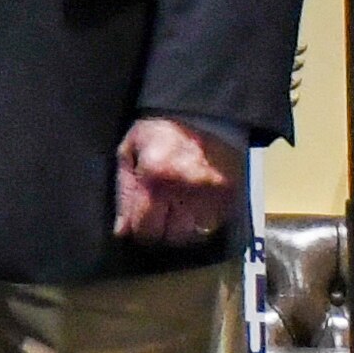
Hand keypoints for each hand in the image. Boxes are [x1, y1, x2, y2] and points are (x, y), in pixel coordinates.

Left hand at [112, 116, 240, 246]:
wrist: (203, 114)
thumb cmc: (159, 131)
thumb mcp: (129, 151)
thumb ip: (124, 192)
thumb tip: (123, 230)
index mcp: (156, 178)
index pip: (146, 230)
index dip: (138, 231)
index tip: (137, 223)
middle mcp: (186, 190)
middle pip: (170, 238)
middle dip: (159, 231)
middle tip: (156, 216)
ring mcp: (212, 195)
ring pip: (193, 237)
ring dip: (182, 230)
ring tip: (175, 211)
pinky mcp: (230, 196)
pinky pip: (214, 226)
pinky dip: (202, 223)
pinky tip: (193, 206)